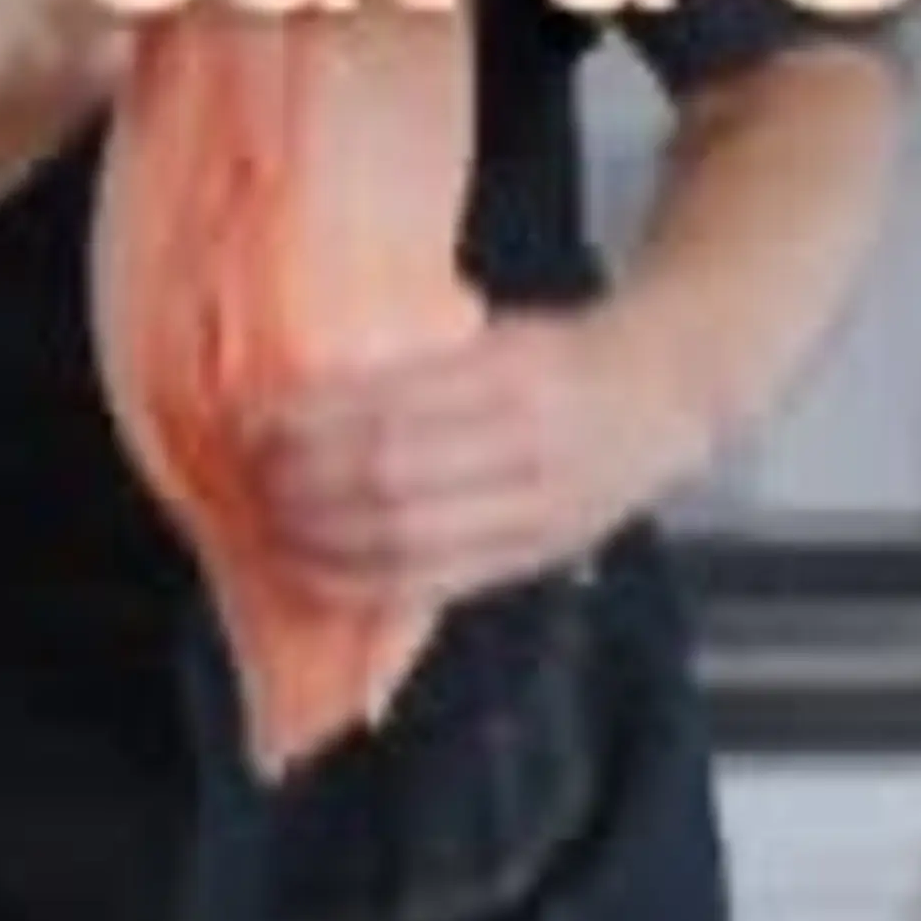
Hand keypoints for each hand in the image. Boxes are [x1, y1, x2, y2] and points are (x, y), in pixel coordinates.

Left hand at [245, 304, 700, 669]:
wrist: (668, 397)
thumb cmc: (565, 356)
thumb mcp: (500, 335)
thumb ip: (422, 370)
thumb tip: (309, 398)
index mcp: (512, 375)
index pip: (391, 408)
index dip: (313, 425)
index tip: (256, 422)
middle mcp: (526, 446)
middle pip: (390, 480)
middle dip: (305, 486)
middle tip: (252, 478)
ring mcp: (532, 511)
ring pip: (406, 541)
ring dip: (322, 543)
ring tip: (270, 530)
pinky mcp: (531, 557)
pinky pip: (434, 584)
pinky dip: (363, 585)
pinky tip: (317, 575)